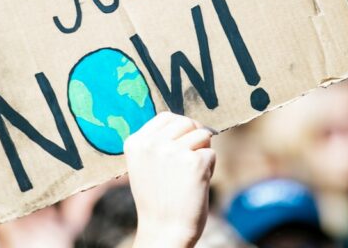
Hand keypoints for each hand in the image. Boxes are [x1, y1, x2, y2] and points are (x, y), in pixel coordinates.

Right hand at [125, 112, 215, 247]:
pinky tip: (196, 185)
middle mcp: (152, 143)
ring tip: (189, 176)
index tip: (180, 147)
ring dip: (202, 153)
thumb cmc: (158, 198)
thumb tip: (187, 121)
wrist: (165, 231)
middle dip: (194, 138)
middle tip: (189, 162)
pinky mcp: (195, 163)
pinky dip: (209, 169)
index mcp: (136, 142)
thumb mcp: (144, 165)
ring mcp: (173, 152)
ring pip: (202, 135)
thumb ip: (157, 141)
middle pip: (186, 122)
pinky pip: (211, 154)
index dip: (180, 129)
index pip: (167, 117)